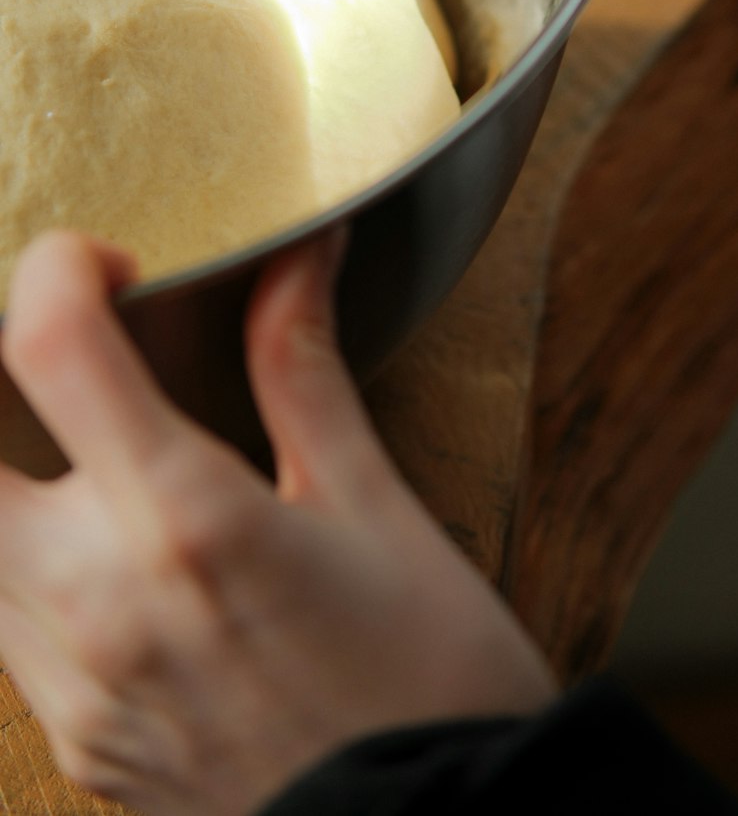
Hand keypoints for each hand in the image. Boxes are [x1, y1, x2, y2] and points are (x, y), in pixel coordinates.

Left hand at [0, 231, 555, 815]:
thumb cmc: (431, 678)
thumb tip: (297, 259)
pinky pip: (6, 625)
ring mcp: (72, 687)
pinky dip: (37, 560)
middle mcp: (98, 604)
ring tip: (106, 455)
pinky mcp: (76, 743)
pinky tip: (121, 553)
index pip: (50, 349)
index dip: (57, 271)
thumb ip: (304, 370)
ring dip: (17, 474)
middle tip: (77, 361)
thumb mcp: (378, 504)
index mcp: (186, 522)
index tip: (110, 269)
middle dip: (0, 379)